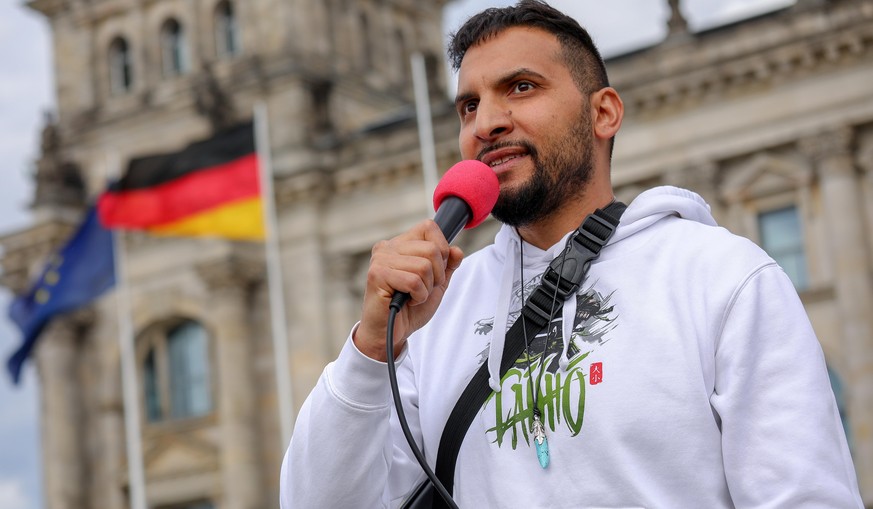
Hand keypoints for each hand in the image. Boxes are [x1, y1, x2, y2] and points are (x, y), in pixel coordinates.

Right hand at [353, 219, 463, 360]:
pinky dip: (418, 297)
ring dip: (426, 289)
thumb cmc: (409, 308)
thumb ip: (447, 266)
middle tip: (423, 290)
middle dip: (437, 276)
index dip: (442, 250)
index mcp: (401, 244)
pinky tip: (407, 301)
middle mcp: (388, 247)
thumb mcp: (436, 284)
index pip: (429, 228)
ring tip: (413, 296)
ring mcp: (381, 259)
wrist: (390, 333)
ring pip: (424, 266)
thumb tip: (457, 250)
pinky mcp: (377, 275)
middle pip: (432, 249)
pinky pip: (414, 281)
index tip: (435, 271)